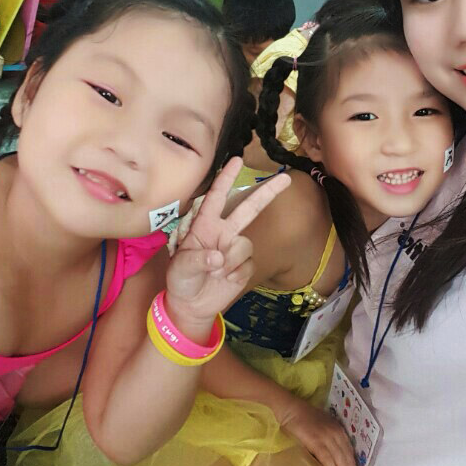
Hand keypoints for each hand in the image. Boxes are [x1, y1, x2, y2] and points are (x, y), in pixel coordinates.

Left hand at [165, 158, 289, 330]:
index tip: (236, 160)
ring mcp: (234, 248)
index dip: (225, 178)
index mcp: (204, 225)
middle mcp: (223, 232)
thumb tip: (218, 256)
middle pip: (248, 209)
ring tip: (214, 273)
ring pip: (244, 244)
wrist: (191, 305)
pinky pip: (247, 264)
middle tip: (286, 179)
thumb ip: (196, 260)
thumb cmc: (181, 280)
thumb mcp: (180, 269)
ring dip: (230, 260)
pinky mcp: (244, 266)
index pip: (215, 197)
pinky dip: (235, 274)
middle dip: (266, 193)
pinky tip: (224, 280)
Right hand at [280, 399, 356, 465]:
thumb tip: (336, 461)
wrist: (291, 409)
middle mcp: (337, 434)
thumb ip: (332, 440)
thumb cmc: (305, 419)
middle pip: (348, 461)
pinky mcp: (316, 442)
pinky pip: (327, 461)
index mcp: (340, 431)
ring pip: (340, 463)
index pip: (351, 455)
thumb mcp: (324, 427)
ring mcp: (327, 437)